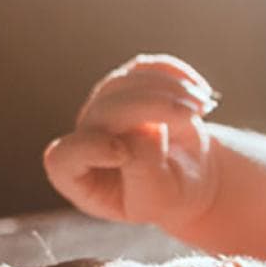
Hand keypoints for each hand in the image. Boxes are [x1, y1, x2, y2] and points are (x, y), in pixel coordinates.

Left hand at [43, 54, 220, 232]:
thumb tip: (146, 126)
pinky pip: (142, 68)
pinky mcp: (127, 85)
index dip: (88, 150)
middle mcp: (84, 137)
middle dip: (149, 107)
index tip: (122, 154)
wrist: (187, 178)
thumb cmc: (167, 196)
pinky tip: (201, 92)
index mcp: (78, 177)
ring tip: (203, 107)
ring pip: (123, 83)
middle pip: (104, 111)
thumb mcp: (158, 198)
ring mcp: (103, 108)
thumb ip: (143, 169)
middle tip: (191, 114)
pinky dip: (173, 73)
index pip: (63, 158)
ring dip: (167, 88)